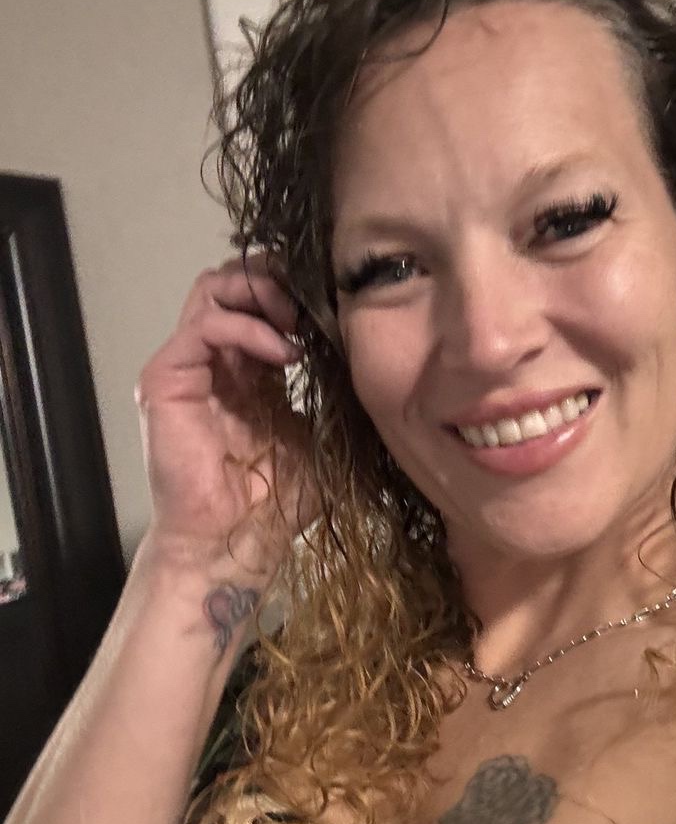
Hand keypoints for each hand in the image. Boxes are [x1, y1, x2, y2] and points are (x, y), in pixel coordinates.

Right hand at [135, 255, 318, 584]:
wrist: (236, 543)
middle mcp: (213, 361)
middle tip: (310, 305)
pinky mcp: (166, 379)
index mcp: (247, 370)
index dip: (293, 291)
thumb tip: (361, 349)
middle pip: (232, 282)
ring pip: (212, 290)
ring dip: (260, 294)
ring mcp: (186, 367)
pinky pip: (204, 326)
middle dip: (274, 280)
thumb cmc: (274, 501)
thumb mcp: (316, 432)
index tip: (330, 306)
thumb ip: (327, 389)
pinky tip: (284, 353)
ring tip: (296, 323)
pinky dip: (247, 327)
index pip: (260, 300)